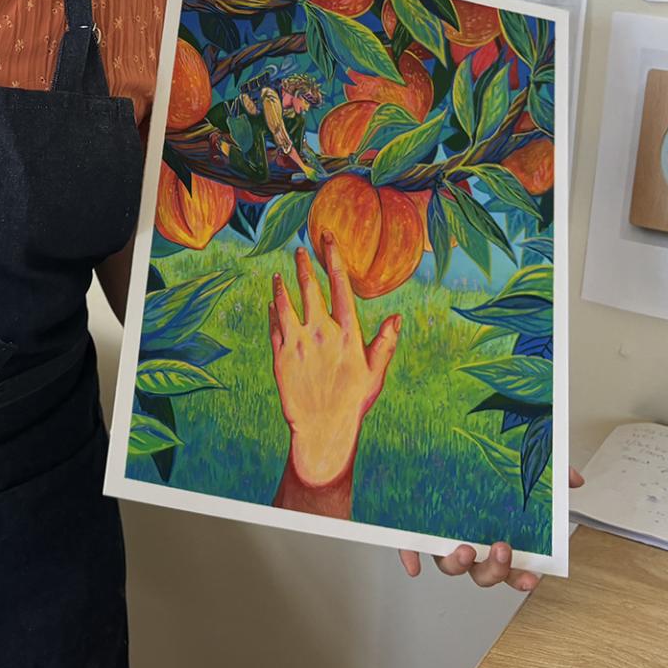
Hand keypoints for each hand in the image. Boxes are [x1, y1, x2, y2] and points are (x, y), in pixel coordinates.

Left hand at [269, 233, 400, 518]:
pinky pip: (274, 326)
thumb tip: (397, 317)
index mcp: (347, 333)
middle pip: (310, 289)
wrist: (323, 428)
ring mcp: (298, 343)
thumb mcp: (375, 373)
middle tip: (300, 248)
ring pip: (285, 304)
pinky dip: (272, 311)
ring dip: (281, 286)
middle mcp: (321, 332)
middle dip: (305, 265)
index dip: (334, 259)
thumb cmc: (353, 401)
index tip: (327, 239)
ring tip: (277, 274)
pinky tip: (271, 303)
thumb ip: (385, 343)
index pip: (340, 287)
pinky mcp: (280, 356)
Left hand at [397, 467, 583, 592]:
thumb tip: (573, 478)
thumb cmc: (478, 469)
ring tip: (468, 549)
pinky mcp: (413, 529)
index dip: (520, 579)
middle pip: (482, 573)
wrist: (432, 445)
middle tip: (504, 550)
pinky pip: (410, 547)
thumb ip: (546, 473)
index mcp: (494, 538)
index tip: (532, 578)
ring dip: (459, 563)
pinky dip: (411, 558)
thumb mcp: (517, 467)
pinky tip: (414, 566)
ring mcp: (440, 539)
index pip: (511, 569)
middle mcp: (469, 544)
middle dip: (495, 569)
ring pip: (449, 565)